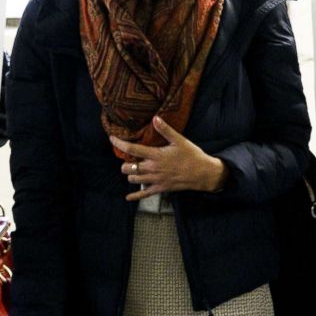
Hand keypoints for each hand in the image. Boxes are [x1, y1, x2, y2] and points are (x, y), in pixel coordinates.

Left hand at [111, 116, 228, 200]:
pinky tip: (128, 197)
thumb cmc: (192, 155)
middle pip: (129, 167)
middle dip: (125, 162)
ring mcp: (155, 180)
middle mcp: (153, 169)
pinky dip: (135, 196)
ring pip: (133, 179)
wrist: (203, 173)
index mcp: (156, 155)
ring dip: (130, 174)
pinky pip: (144, 194)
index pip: (132, 149)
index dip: (120, 143)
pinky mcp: (160, 188)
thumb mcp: (179, 140)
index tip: (112, 139)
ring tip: (133, 169)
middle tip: (128, 158)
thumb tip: (155, 118)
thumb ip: (165, 130)